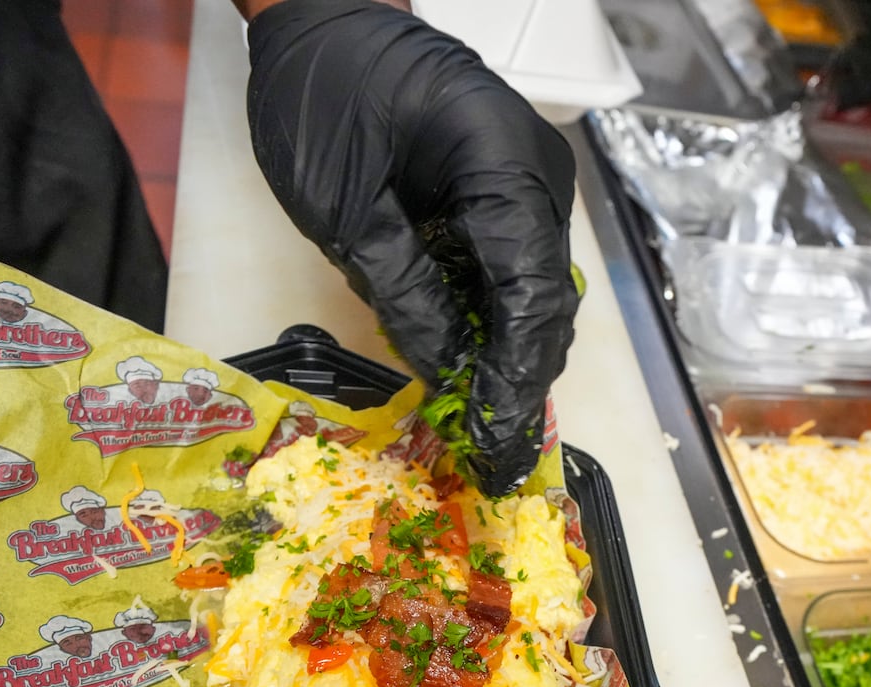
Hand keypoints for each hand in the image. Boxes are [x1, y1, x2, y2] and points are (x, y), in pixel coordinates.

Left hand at [246, 0, 578, 494]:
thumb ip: (403, 292)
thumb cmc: (323, 93)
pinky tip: (470, 374)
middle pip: (547, 303)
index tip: (494, 441)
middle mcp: (539, 178)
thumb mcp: (345, 207)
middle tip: (490, 459)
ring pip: (534, 295)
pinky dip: (490, 325)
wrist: (325, 18)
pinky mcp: (508, 195)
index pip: (531, 295)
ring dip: (506, 361)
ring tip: (481, 431)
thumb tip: (447, 374)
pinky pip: (510, 272)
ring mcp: (530, 185)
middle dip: (518, 383)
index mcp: (506, 166)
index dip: (515, 379)